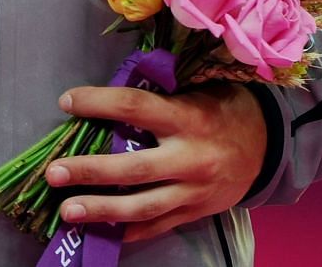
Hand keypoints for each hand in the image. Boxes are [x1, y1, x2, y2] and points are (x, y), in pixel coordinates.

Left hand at [44, 81, 265, 241]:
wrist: (268, 145)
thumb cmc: (222, 108)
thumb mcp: (197, 89)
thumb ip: (159, 94)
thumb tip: (108, 94)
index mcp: (187, 117)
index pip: (133, 107)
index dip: (97, 103)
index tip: (66, 102)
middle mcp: (190, 158)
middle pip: (133, 168)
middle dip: (90, 172)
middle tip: (53, 173)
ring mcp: (193, 191)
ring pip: (143, 206)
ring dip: (102, 210)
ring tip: (67, 211)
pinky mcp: (195, 213)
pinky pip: (158, 226)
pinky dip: (128, 231)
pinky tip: (101, 232)